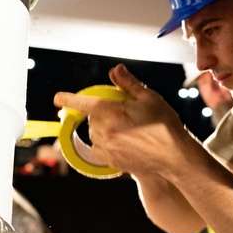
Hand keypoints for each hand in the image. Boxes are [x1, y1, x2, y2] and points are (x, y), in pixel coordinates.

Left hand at [53, 64, 202, 177]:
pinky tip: (120, 141)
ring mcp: (109, 148)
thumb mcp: (149, 97)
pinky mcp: (113, 161)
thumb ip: (128, 83)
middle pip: (92, 119)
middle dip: (100, 113)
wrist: (174, 156)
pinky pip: (99, 150)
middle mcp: (108, 132)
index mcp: (114, 113)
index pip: (85, 103)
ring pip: (94, 135)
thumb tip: (115, 70)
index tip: (58, 98)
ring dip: (102, 129)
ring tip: (124, 128)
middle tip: (119, 112)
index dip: (69, 99)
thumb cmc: (165, 124)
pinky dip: (104, 144)